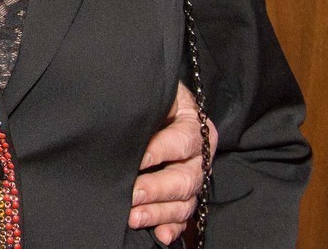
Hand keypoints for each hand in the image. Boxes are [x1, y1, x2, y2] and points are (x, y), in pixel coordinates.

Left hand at [129, 82, 216, 244]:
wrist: (158, 109)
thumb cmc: (153, 100)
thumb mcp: (156, 93)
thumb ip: (149, 101)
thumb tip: (128, 110)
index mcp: (195, 127)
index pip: (182, 141)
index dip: (160, 150)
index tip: (139, 159)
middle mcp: (198, 156)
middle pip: (185, 177)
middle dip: (157, 188)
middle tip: (133, 193)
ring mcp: (192, 179)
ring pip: (183, 201)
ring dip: (159, 211)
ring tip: (135, 216)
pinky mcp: (183, 197)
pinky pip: (183, 218)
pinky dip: (171, 227)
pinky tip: (160, 234)